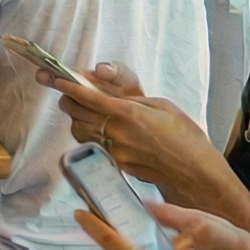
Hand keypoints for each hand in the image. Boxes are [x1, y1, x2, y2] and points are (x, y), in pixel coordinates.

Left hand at [38, 68, 226, 202]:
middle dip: (68, 100)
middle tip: (67, 91)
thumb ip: (133, 100)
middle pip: (77, 113)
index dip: (66, 85)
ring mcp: (116, 152)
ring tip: (85, 110)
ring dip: (78, 119)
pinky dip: (90, 135)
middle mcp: (118, 133)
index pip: (88, 97)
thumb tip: (111, 96)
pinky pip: (94, 146)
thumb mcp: (162, 106)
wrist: (196, 173)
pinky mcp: (117, 165)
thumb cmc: (186, 136)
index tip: (52, 76)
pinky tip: (101, 130)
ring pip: (80, 131)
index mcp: (129, 113)